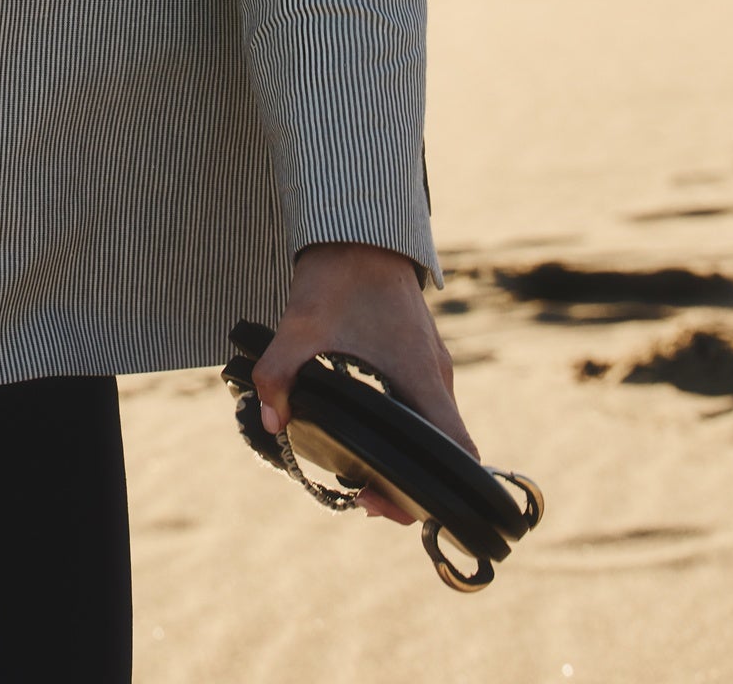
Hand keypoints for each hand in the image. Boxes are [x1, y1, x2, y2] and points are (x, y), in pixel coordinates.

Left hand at [253, 241, 476, 525]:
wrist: (359, 231)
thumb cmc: (339, 277)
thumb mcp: (300, 324)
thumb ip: (279, 372)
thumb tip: (272, 422)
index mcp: (422, 378)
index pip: (460, 453)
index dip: (440, 492)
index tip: (396, 502)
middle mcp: (436, 378)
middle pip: (446, 452)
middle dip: (411, 486)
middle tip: (363, 497)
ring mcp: (430, 366)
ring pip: (433, 429)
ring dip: (406, 457)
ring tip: (360, 474)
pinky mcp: (417, 356)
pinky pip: (422, 407)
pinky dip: (404, 430)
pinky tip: (364, 432)